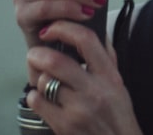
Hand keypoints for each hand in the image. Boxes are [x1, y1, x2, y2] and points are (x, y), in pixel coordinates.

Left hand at [25, 21, 142, 134]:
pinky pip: (36, 101)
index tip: (51, 29)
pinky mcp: (63, 126)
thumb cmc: (117, 116)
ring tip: (44, 82)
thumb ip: (106, 58)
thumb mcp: (118, 84)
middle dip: (37, 54)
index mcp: (109, 76)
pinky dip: (34, 97)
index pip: (86, 40)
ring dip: (38, 79)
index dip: (63, 28)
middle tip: (34, 54)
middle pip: (55, 61)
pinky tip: (43, 99)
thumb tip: (93, 29)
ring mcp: (78, 109)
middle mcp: (94, 91)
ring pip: (43, 81)